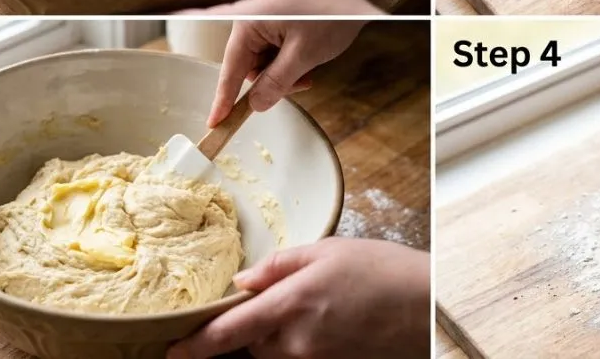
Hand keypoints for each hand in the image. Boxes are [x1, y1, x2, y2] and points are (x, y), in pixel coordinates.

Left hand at [166, 238, 430, 358]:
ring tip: (313, 305)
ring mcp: (314, 358)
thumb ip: (279, 266)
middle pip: (251, 345)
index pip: (229, 333)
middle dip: (250, 328)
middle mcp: (297, 342)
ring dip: (275, 335)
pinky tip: (324, 319)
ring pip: (274, 353)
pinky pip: (298, 357)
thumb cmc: (382, 270)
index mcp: (291, 305)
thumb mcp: (328, 251)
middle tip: (273, 300)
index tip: (172, 350)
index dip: (195, 345)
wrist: (427, 304)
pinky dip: (297, 341)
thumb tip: (241, 282)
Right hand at [207, 19, 364, 125]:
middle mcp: (249, 10)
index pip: (231, 67)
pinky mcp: (276, 9)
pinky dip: (286, 54)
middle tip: (300, 81)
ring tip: (308, 64)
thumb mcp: (303, 55)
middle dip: (271, 77)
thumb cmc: (333, 14)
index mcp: (249, 18)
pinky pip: (272, 43)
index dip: (223, 97)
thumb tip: (256, 104)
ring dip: (282, 67)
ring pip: (262, 55)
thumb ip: (275, 82)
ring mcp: (262, 7)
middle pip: (249, 62)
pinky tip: (307, 53)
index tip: (215, 122)